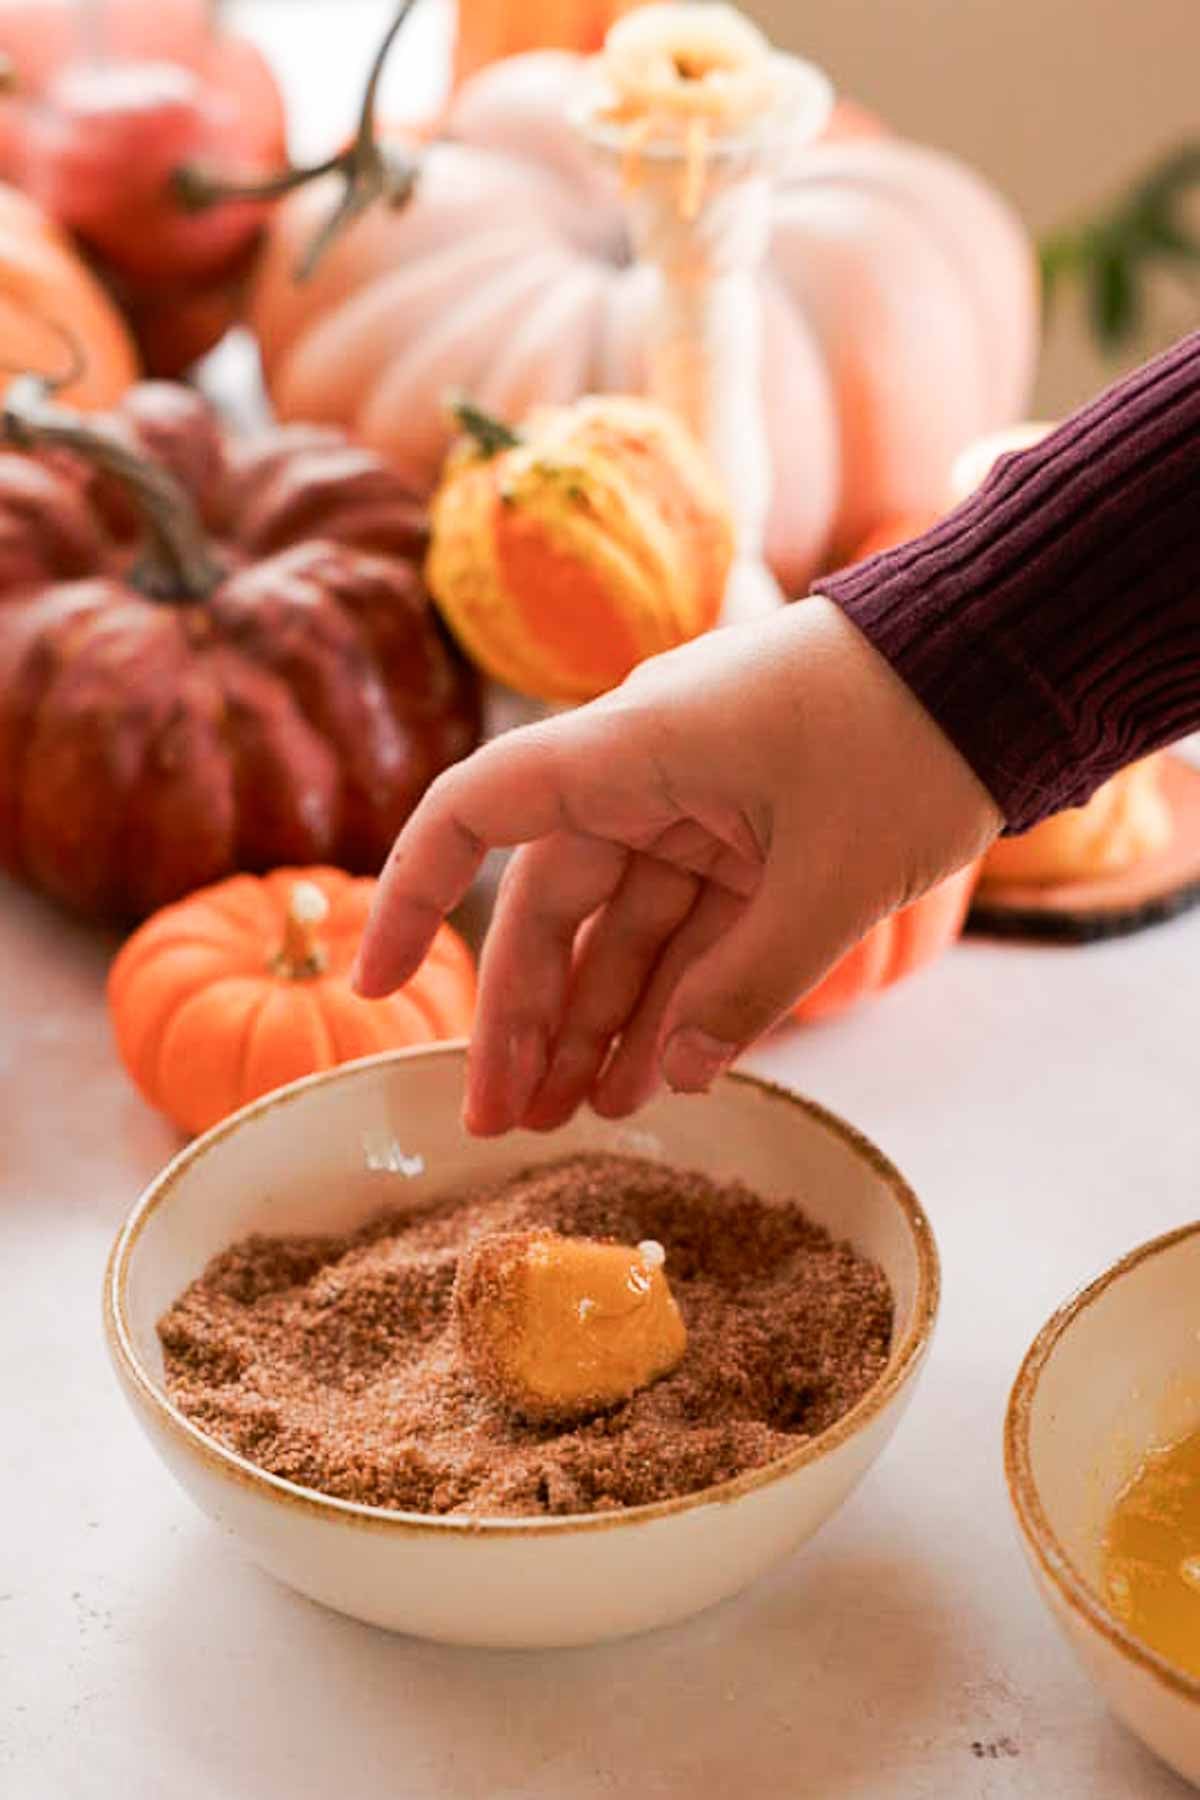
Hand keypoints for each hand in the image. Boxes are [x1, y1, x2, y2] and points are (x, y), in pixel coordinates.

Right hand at [354, 598, 1001, 1134]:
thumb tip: (678, 1077)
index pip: (477, 811)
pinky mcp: (747, 833)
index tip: (377, 983)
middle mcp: (643, 775)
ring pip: (622, 929)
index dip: (414, 895)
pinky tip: (656, 1076)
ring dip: (603, 1024)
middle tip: (506, 1122)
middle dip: (531, 1018)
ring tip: (578, 1120)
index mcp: (631, 750)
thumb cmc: (911, 737)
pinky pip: (690, 926)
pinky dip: (676, 996)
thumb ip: (748, 983)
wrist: (1003, 663)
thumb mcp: (832, 878)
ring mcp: (695, 806)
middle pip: (553, 906)